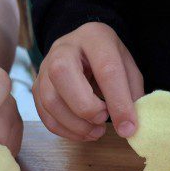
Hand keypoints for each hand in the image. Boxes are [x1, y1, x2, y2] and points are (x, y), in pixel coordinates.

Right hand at [33, 22, 143, 140]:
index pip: (106, 69)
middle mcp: (63, 48)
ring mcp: (44, 67)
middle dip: (86, 108)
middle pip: (62, 74)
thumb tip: (128, 128)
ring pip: (50, 100)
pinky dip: (66, 131)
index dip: (118, 103)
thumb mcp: (128, 69)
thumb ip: (132, 95)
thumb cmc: (108, 61)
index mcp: (94, 37)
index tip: (128, 127)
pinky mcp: (37, 87)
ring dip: (76, 125)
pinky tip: (84, 133)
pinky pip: (45, 115)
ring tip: (97, 131)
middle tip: (104, 120)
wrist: (83, 52)